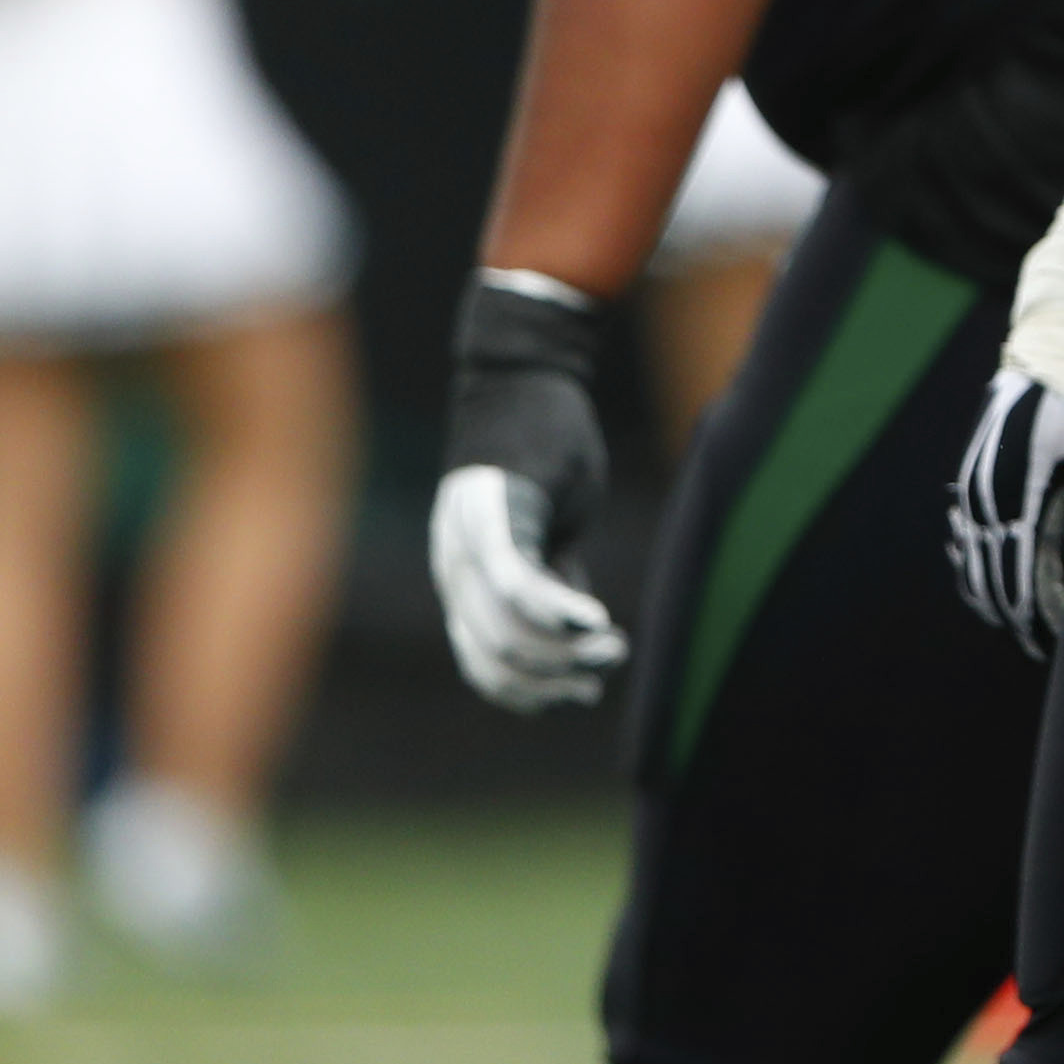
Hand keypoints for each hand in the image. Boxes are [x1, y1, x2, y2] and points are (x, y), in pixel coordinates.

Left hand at [430, 273, 629, 707]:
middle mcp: (454, 568)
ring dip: (562, 652)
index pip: (483, 663)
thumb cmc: (543, 445)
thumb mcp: (552, 523)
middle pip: (496, 656)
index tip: (581, 691)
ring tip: (609, 647)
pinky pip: (519, 584)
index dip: (531, 691)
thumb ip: (557, 573)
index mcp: (462, 576)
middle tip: (604, 667)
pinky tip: (594, 624)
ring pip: (506, 631)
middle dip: (555, 677)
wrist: (526, 372)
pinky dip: (557, 613)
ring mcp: (468, 543)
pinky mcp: (496, 516)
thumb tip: (577, 633)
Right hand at [947, 367, 1063, 656]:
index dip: (1034, 613)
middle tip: (1044, 643)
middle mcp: (987, 484)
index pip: (1018, 571)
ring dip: (995, 587)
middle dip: (1016, 610)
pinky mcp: (981, 462)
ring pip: (974, 552)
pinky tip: (995, 572)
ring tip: (1022, 619)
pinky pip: (971, 526)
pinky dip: (979, 556)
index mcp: (1020, 484)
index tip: (1054, 642)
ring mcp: (978, 472)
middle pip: (989, 570)